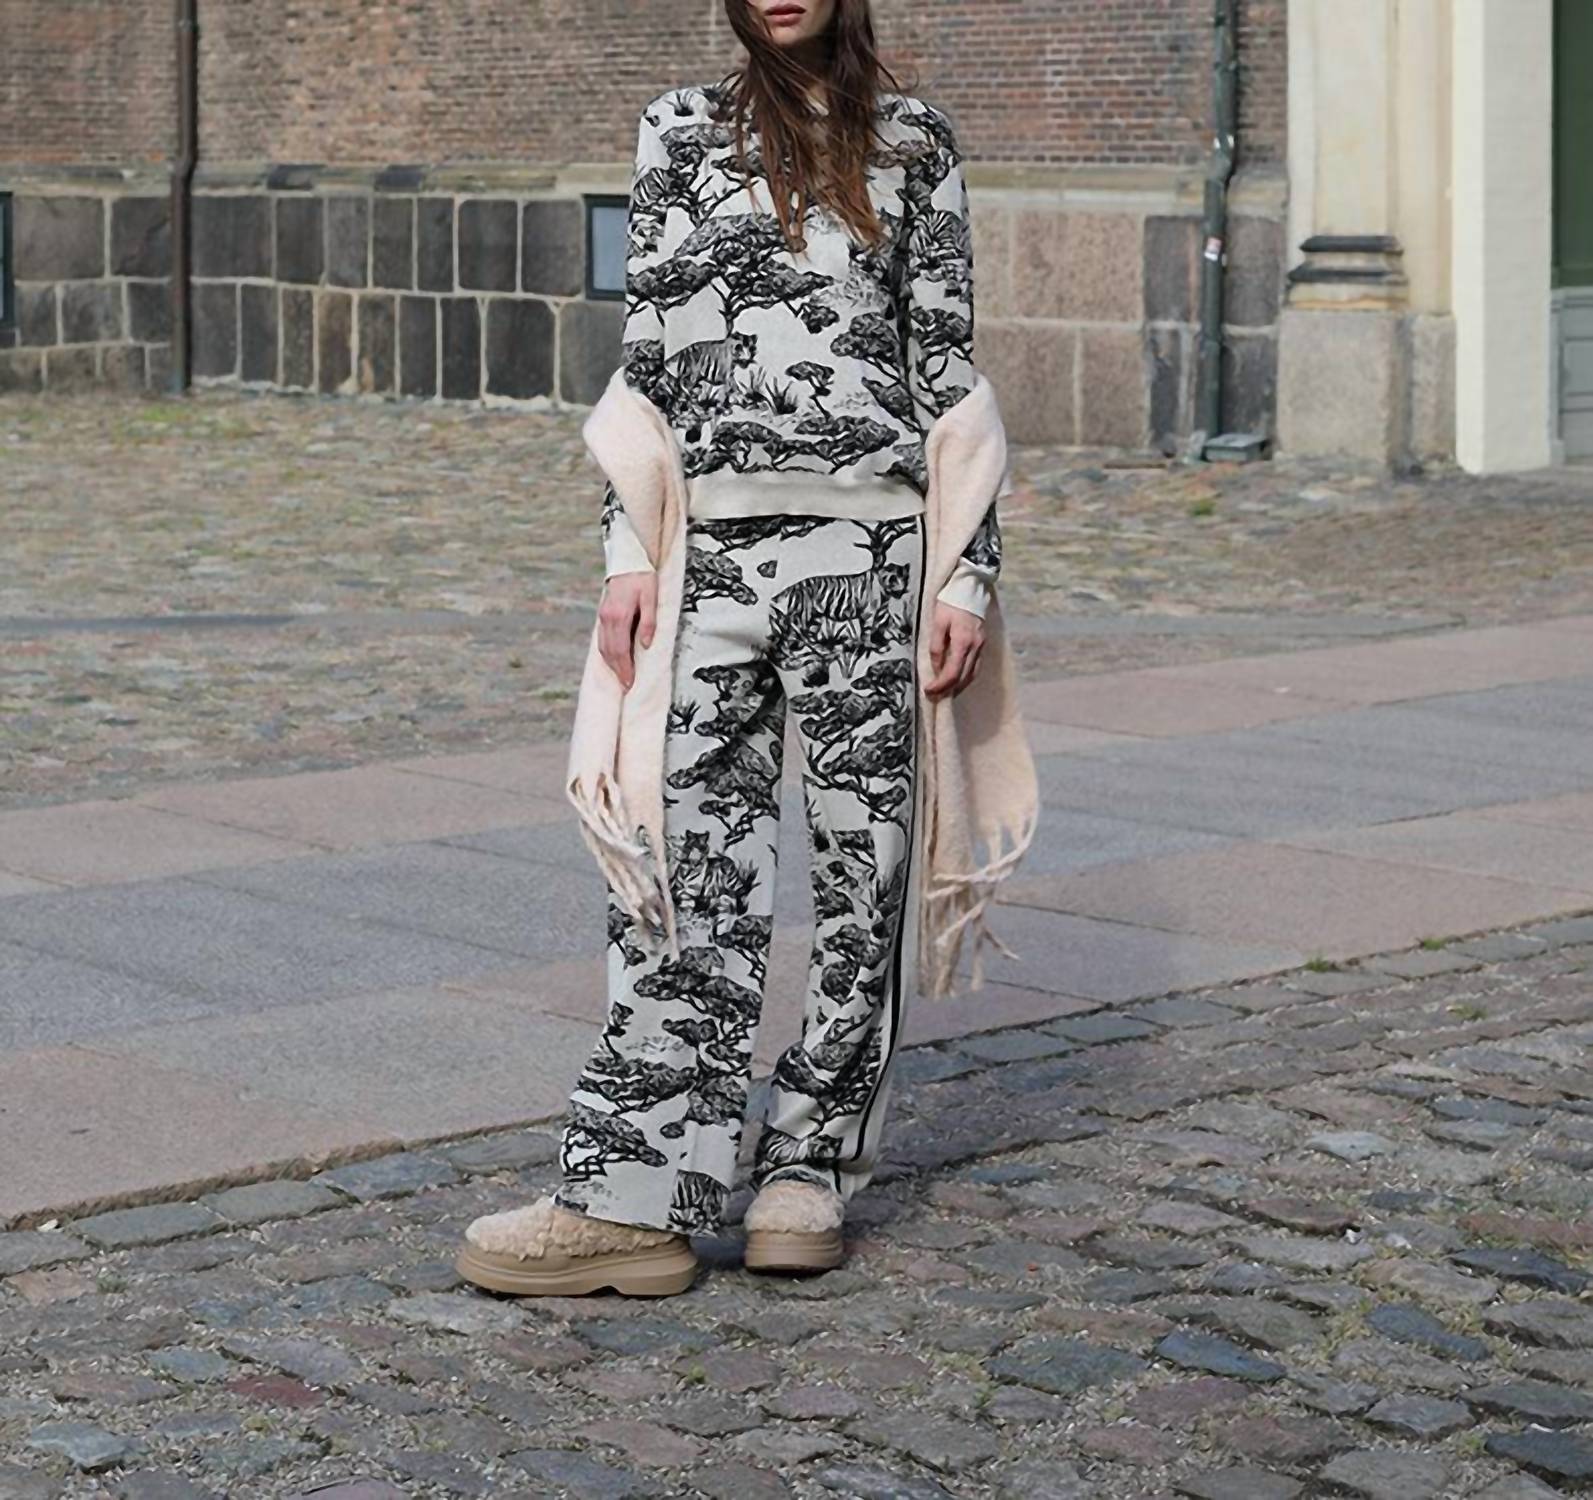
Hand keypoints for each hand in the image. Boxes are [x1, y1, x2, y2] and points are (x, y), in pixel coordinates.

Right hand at [597, 571, 656, 690]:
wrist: (628, 559)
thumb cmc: (643, 577)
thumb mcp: (651, 598)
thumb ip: (649, 622)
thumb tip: (645, 645)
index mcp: (619, 616)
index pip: (620, 650)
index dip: (625, 669)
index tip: (630, 683)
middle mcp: (607, 618)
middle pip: (610, 652)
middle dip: (618, 671)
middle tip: (626, 686)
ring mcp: (602, 616)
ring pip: (603, 647)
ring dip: (611, 664)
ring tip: (621, 677)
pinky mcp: (602, 614)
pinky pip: (602, 638)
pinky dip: (606, 652)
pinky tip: (613, 659)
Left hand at [924, 601, 984, 699]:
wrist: (970, 587)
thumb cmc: (950, 602)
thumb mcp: (938, 622)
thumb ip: (936, 646)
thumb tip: (936, 668)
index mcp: (963, 642)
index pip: (952, 672)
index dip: (940, 685)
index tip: (928, 690)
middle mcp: (975, 647)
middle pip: (963, 677)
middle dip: (948, 690)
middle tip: (934, 696)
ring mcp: (981, 646)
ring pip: (972, 674)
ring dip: (958, 686)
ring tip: (944, 692)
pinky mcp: (983, 643)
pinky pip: (976, 666)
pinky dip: (966, 676)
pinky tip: (957, 679)